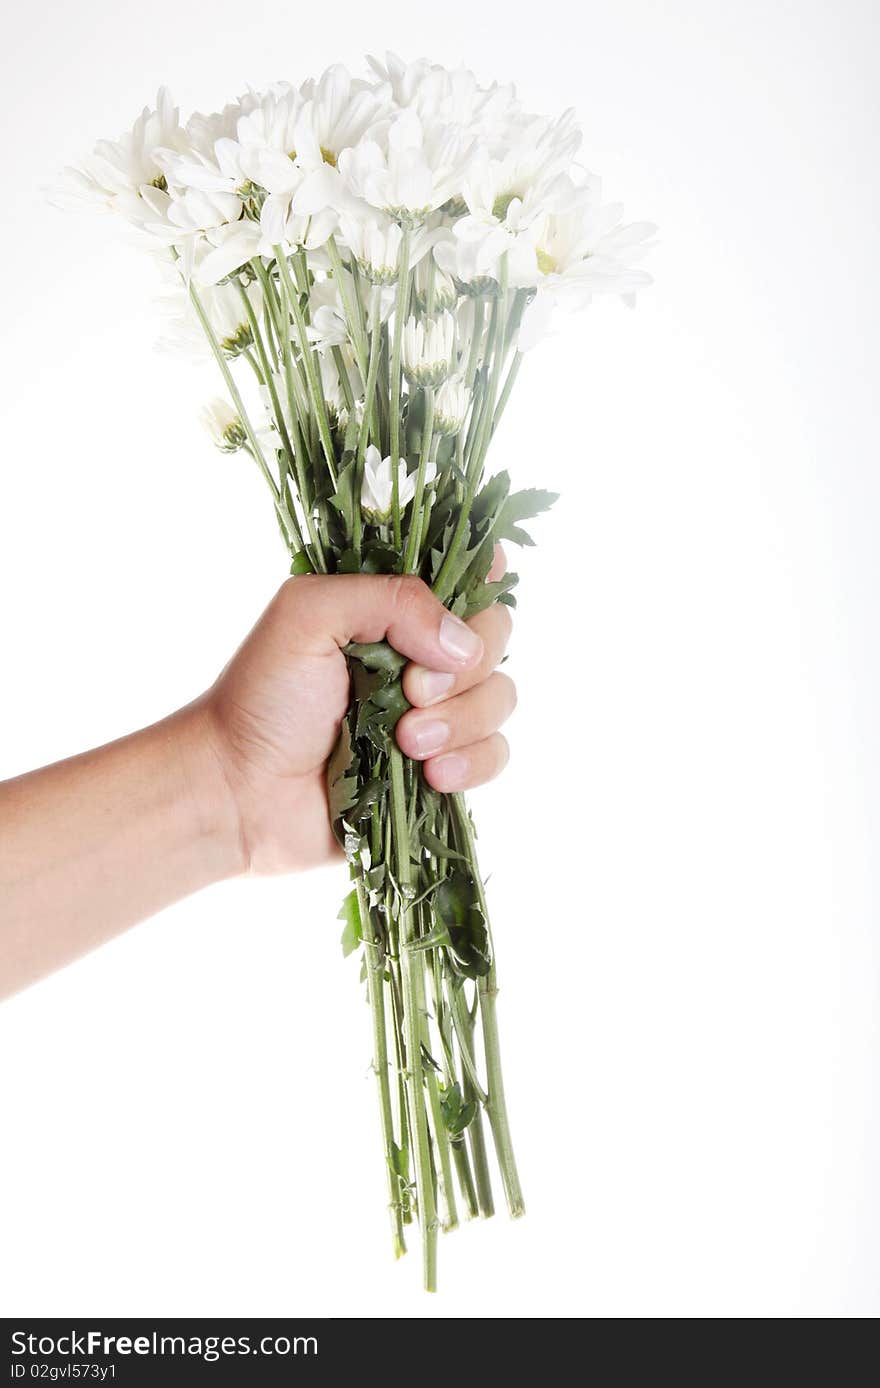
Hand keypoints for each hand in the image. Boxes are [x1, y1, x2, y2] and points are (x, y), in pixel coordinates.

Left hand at [202, 554, 515, 873]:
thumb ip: (390, 601)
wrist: (240, 794)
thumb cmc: (261, 698)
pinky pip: (495, 755)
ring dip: (462, 721)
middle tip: (410, 693)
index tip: (466, 604)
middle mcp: (418, 654)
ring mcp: (433, 712)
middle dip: (463, 669)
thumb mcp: (308, 615)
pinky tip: (431, 776)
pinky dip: (472, 763)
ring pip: (500, 698)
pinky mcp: (440, 768)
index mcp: (388, 608)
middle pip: (495, 636)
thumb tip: (463, 643)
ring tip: (407, 744)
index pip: (464, 573)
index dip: (481, 581)